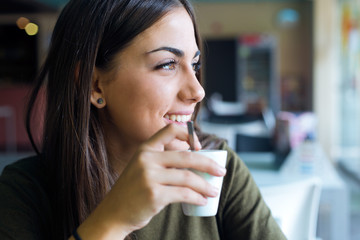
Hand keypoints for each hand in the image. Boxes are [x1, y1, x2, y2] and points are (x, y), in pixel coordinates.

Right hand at [76, 124, 225, 239]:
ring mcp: (149, 176)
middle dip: (208, 164)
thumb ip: (162, 161)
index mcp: (145, 149)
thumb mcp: (141, 168)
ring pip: (188, 177)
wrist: (113, 213)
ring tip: (214, 191)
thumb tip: (194, 161)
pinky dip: (197, 198)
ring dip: (205, 185)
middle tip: (221, 171)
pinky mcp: (154, 194)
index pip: (170, 130)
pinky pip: (183, 194)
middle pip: (187, 156)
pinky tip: (202, 201)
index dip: (189, 134)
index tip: (200, 147)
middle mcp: (147, 159)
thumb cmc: (132, 190)